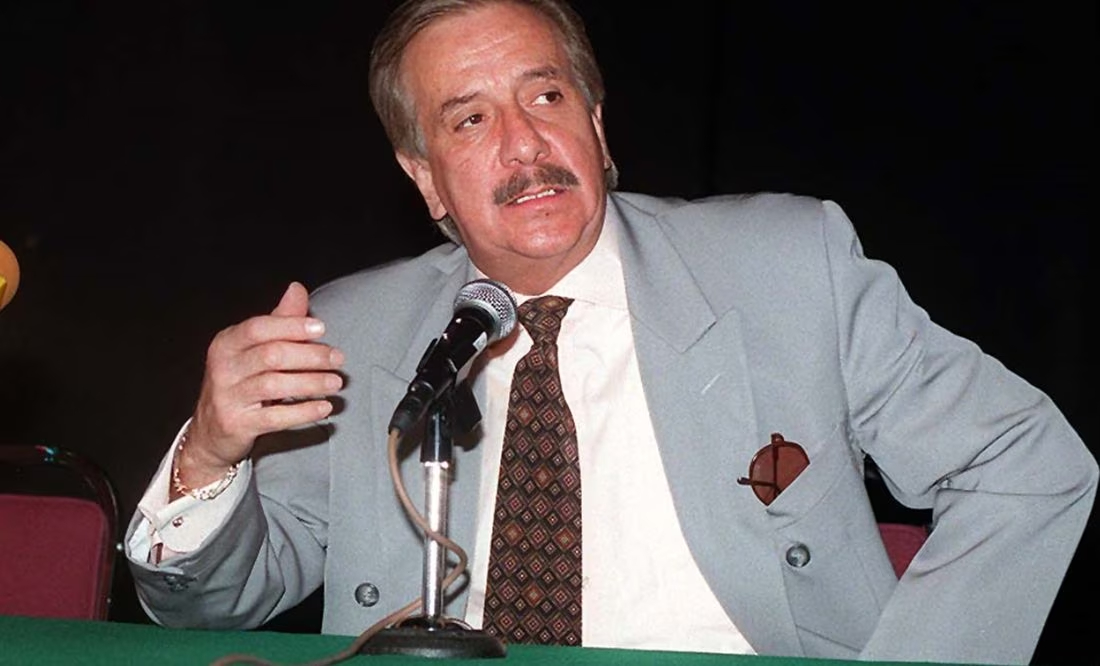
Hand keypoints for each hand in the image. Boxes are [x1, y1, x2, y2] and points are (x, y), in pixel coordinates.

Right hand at [178, 282, 344, 488]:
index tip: (322, 328)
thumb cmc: (240, 382)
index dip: (291, 326)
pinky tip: (324, 407)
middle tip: (337, 359)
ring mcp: (228, 398)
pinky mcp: (237, 424)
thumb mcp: (253, 350)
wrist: (210, 431)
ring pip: (274, 385)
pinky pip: (275, 417)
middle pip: (271, 355)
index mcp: (226, 343)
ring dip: (311, 382)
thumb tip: (297, 288)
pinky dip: (303, 412)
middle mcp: (222, 368)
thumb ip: (279, 321)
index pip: (259, 328)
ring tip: (336, 383)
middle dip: (310, 355)